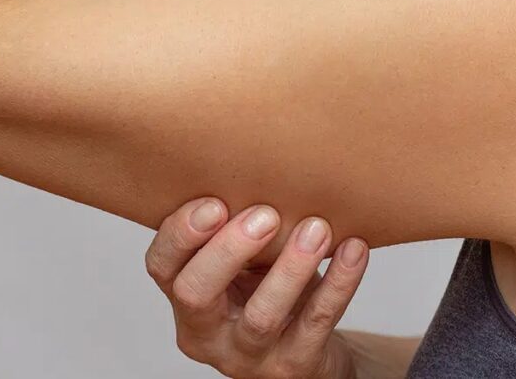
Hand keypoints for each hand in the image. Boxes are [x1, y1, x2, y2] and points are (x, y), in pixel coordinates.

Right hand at [145, 197, 369, 378]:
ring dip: (290, 268)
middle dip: (228, 249)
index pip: (162, 267)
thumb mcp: (242, 264)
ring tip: (317, 228)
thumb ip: (236, 229)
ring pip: (261, 315)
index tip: (215, 202)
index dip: (181, 234)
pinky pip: (317, 323)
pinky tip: (353, 249)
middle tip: (265, 214)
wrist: (309, 352)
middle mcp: (207, 332)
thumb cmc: (268, 291)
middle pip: (196, 293)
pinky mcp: (294, 366)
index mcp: (185, 298)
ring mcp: (249, 356)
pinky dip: (338, 283)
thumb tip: (257, 158)